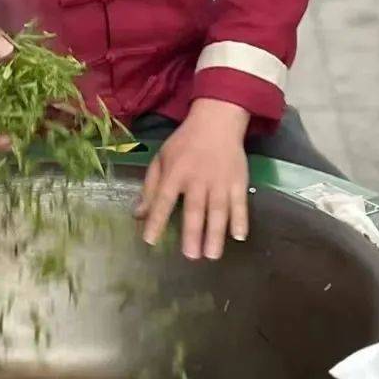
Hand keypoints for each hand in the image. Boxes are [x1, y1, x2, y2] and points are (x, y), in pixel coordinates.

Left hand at [137, 99, 249, 259]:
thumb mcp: (161, 159)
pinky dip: (241, 219)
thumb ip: (150, 188)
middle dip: (193, 233)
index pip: (163, 199)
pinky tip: (239, 237)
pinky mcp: (238, 181)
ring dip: (216, 233)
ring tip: (212, 255)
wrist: (217, 121)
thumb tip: (138, 215)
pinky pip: (240, 203)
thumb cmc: (185, 143)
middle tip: (191, 256)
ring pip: (218, 210)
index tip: (150, 240)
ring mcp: (220, 181)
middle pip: (195, 209)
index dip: (156, 220)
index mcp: (175, 173)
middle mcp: (197, 179)